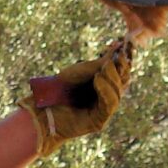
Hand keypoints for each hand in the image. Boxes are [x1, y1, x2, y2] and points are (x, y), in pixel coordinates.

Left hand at [18, 38, 132, 155]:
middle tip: (117, 56)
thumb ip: (101, 63)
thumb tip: (120, 45)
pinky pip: (109, 105)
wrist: (42, 109)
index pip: (122, 71)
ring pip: (118, 92)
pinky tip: (98, 79)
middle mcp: (107, 97)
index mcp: (105, 84)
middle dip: (121, 68)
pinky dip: (105, 90)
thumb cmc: (59, 89)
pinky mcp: (99, 122)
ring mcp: (104, 110)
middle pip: (124, 82)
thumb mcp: (82, 71)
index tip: (125, 45)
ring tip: (103, 67)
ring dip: (112, 77)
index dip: (125, 59)